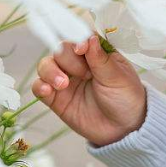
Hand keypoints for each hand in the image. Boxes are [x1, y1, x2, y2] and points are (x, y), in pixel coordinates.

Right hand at [32, 35, 146, 146]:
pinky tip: (47, 90)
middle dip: (68, 60)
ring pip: (46, 65)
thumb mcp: (118, 77)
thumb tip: (89, 38)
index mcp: (96, 52)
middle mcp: (78, 62)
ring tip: (62, 84)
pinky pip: (39, 86)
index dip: (77, 40)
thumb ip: (100, 59)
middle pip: (61, 49)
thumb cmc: (126, 98)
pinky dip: (40, 86)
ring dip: (50, 71)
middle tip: (84, 75)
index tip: (82, 49)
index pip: (80, 37)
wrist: (123, 129)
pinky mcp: (56, 97)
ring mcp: (65, 79)